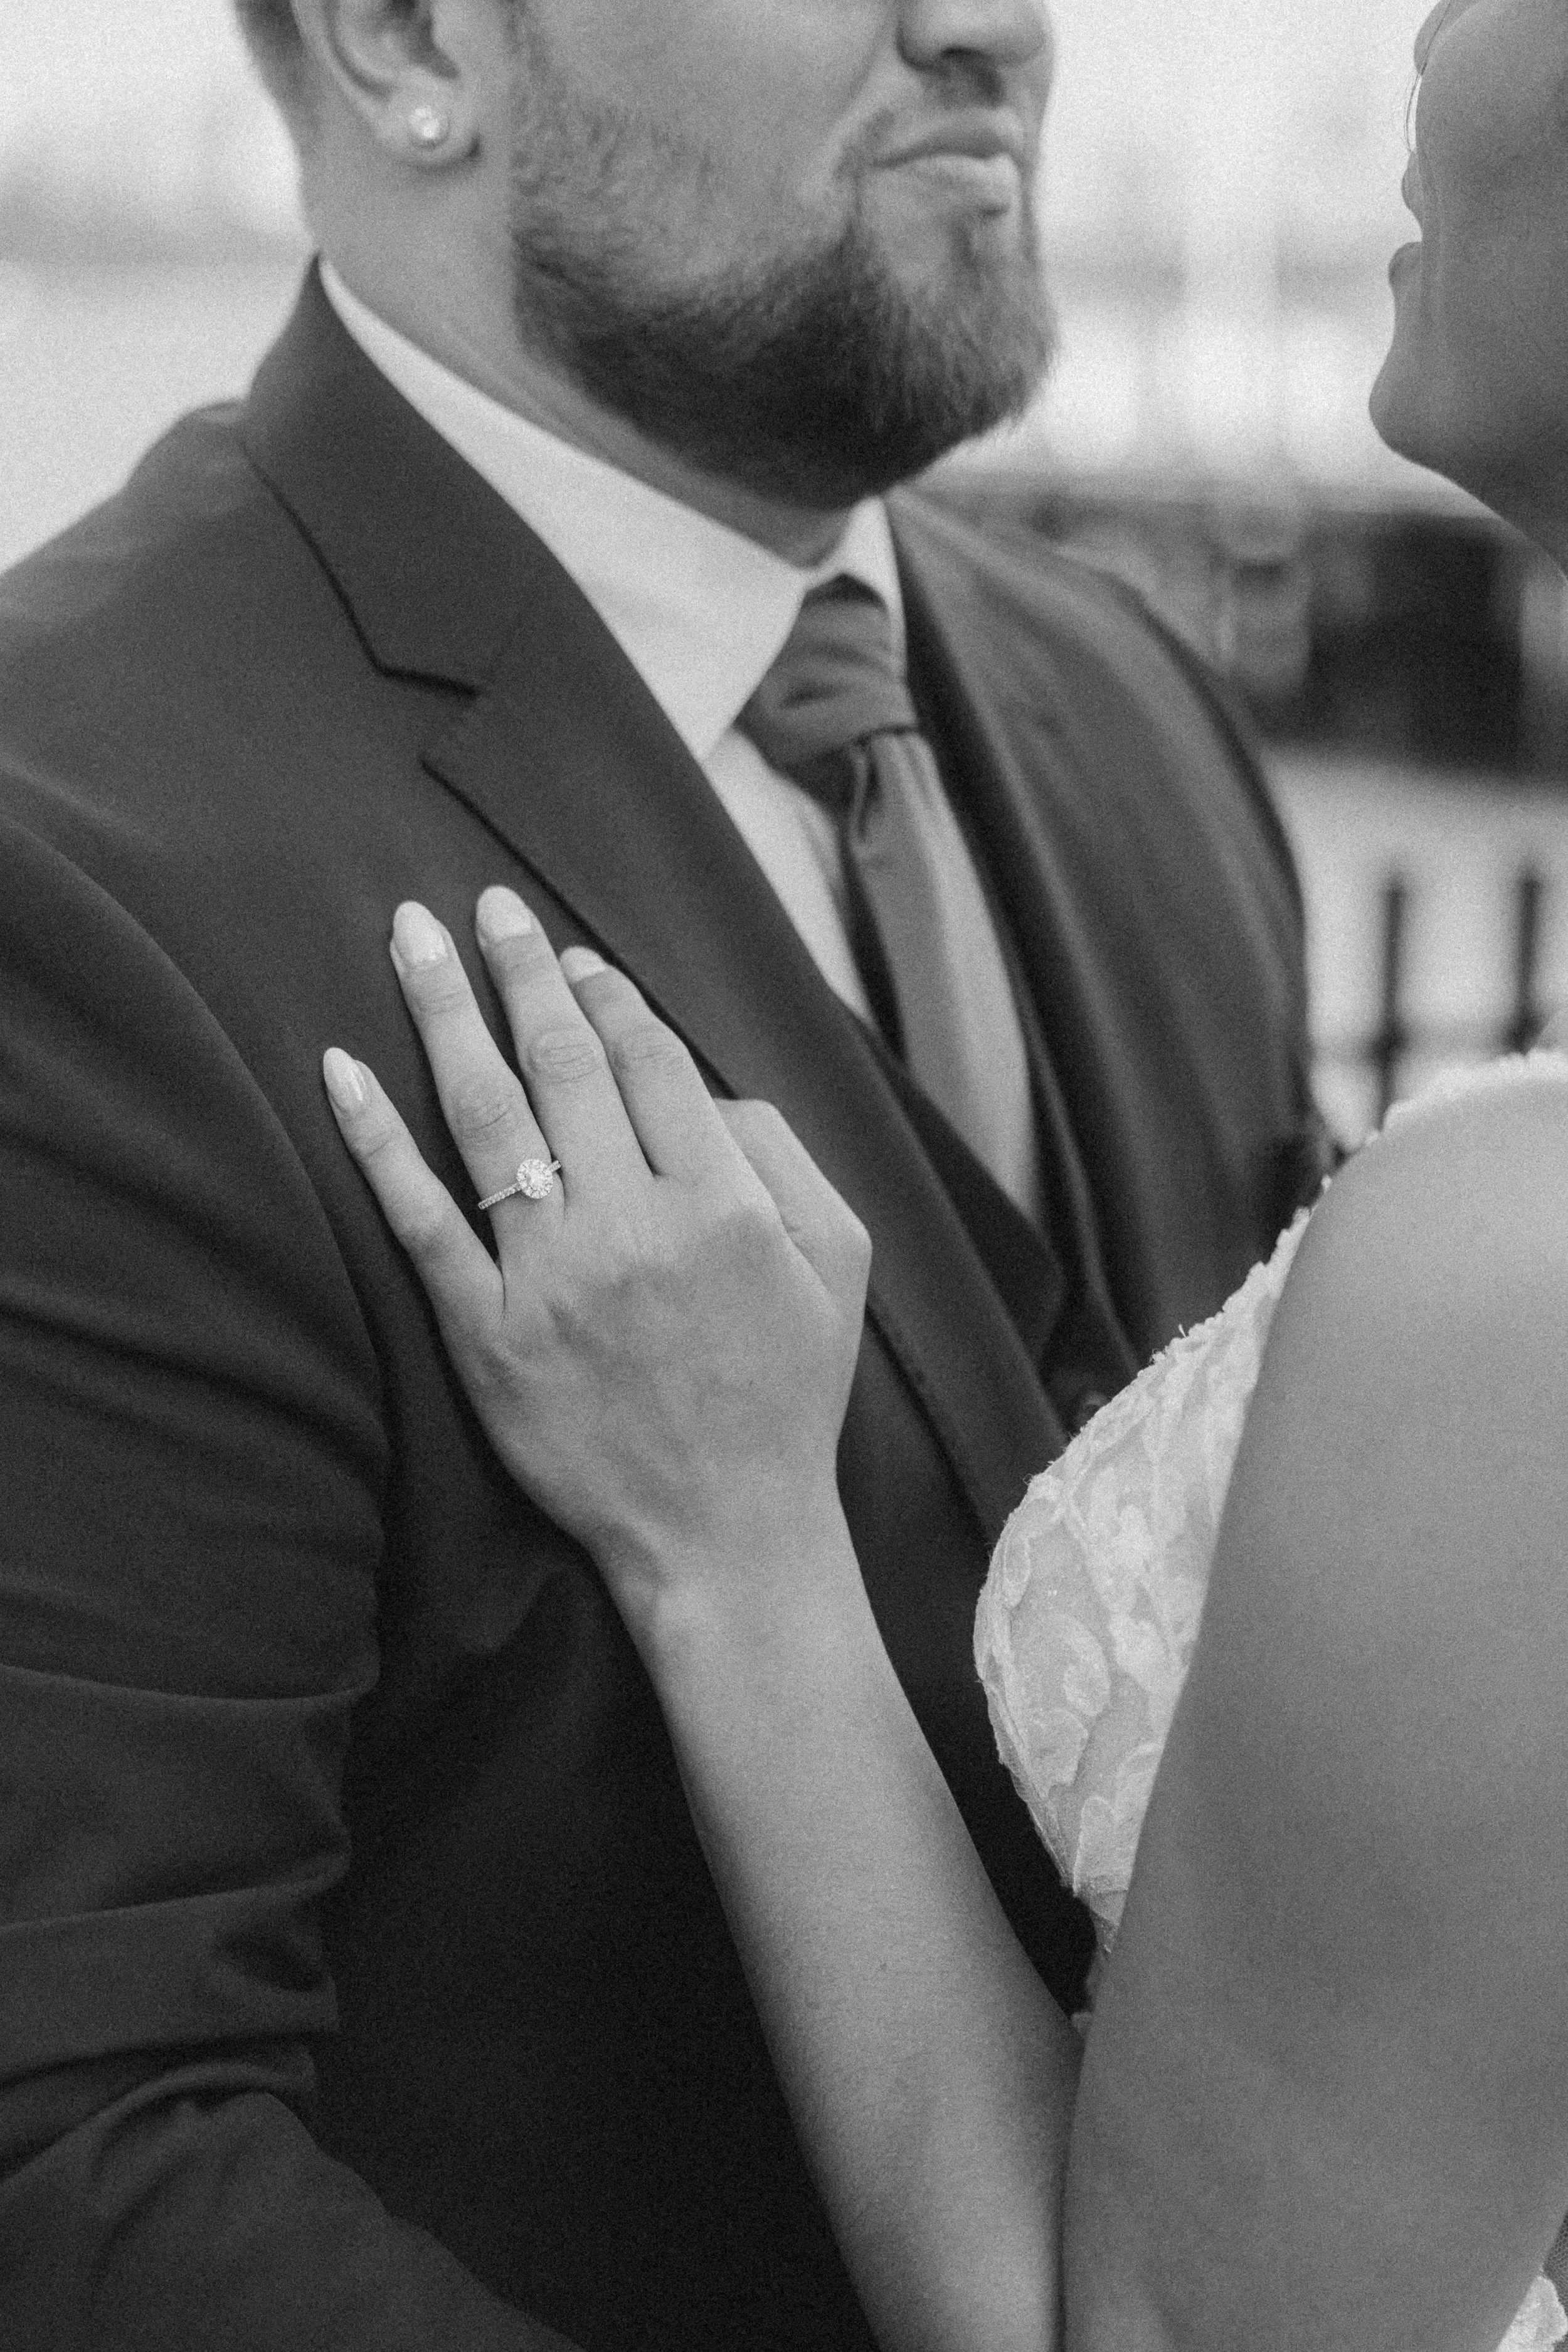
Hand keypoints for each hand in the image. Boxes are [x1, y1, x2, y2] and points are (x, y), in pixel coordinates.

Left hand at [322, 888, 870, 1651]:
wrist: (724, 1536)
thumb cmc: (787, 1396)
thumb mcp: (838, 1264)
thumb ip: (782, 1155)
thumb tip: (701, 1084)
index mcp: (723, 1205)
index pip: (649, 1062)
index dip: (607, 995)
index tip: (574, 956)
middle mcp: (633, 1230)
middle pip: (562, 1067)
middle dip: (521, 970)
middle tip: (487, 906)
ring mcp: (550, 1283)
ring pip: (484, 1119)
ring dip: (443, 1014)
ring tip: (412, 935)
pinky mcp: (486, 1337)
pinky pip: (418, 1223)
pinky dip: (376, 1140)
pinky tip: (343, 1069)